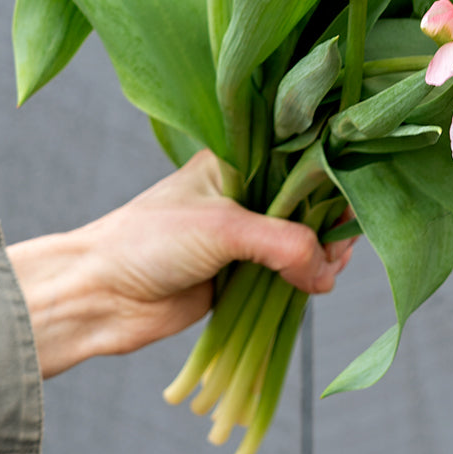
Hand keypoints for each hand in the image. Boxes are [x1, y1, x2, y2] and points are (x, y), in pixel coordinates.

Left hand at [6, 151, 352, 378]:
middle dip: (331, 223)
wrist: (98, 295)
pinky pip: (287, 275)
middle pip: (308, 203)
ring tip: (329, 268)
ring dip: (321, 256)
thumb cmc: (149, 240)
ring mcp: (244, 236)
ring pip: (301, 241)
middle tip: (340, 245)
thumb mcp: (223, 228)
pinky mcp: (241, 275)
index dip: (331, 177)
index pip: (300, 158)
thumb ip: (284, 244)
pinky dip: (306, 281)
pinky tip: (318, 283)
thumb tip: (326, 273)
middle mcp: (246, 193)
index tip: (354, 199)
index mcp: (238, 160)